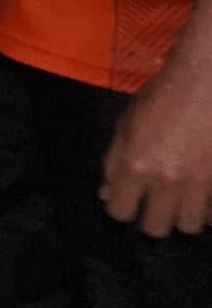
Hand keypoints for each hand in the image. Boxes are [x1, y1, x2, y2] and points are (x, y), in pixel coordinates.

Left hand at [105, 51, 211, 236]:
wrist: (209, 79)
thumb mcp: (127, 124)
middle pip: (156, 228)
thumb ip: (114, 162)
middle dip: (152, 220)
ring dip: (184, 217)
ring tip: (183, 203)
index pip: (120, 211)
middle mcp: (169, 180)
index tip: (127, 201)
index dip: (120, 208)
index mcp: (137, 165)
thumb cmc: (163, 95)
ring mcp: (202, 182)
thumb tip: (106, 193)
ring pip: (190, 225)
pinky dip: (209, 211)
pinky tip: (204, 197)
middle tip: (156, 206)